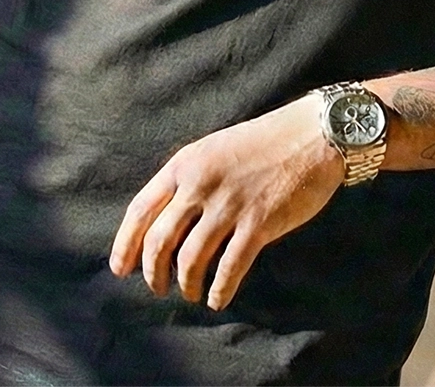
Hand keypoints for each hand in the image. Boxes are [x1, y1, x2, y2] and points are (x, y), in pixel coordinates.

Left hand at [110, 96, 346, 310]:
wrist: (313, 135)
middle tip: (158, 287)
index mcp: (185, 164)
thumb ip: (188, 180)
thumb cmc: (263, 143)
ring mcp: (230, 205)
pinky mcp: (259, 223)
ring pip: (191, 259)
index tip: (120, 268)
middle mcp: (201, 185)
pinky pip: (230, 268)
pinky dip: (219, 290)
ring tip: (190, 293)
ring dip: (186, 284)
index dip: (125, 244)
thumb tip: (166, 221)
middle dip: (153, 272)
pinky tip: (217, 299)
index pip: (141, 210)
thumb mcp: (213, 150)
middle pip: (160, 240)